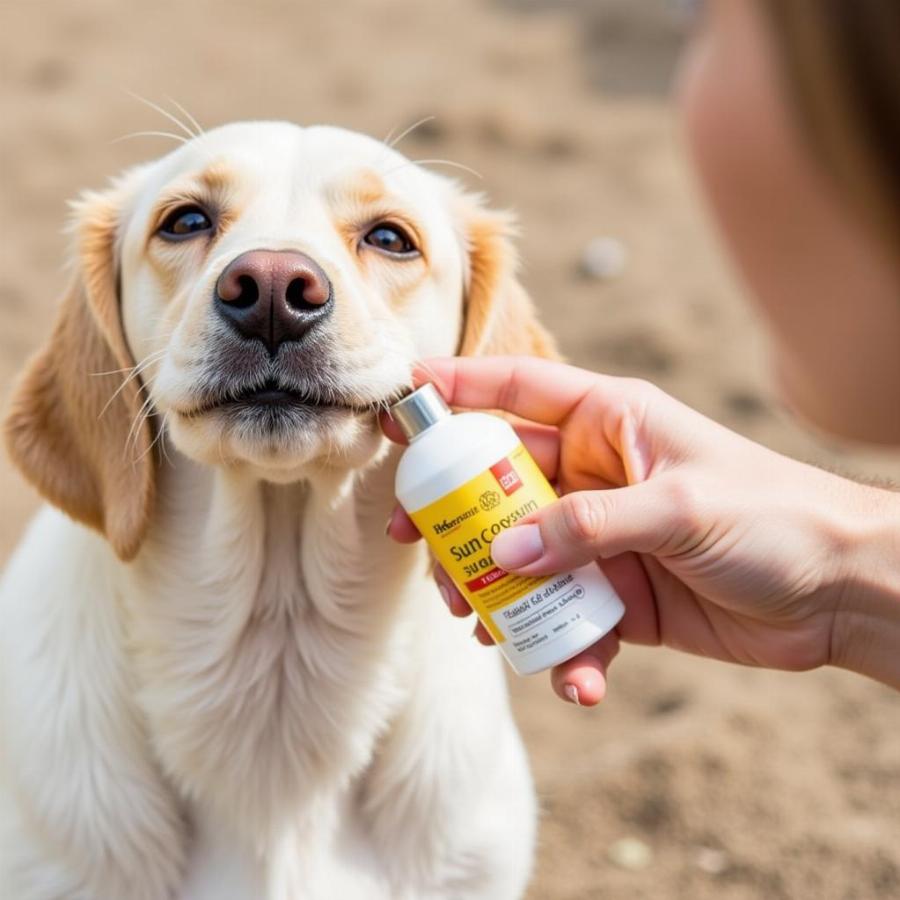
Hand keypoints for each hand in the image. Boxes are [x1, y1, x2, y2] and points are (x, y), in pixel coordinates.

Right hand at [385, 357, 899, 703]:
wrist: (841, 592)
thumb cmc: (773, 517)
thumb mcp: (677, 509)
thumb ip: (586, 527)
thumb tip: (501, 556)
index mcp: (609, 423)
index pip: (517, 390)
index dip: (456, 387)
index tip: (401, 396)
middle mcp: (594, 475)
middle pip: (499, 484)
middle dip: (454, 514)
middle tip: (412, 541)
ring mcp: (601, 537)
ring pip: (521, 558)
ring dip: (494, 591)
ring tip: (476, 622)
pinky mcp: (616, 595)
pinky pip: (567, 620)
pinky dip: (562, 651)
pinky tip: (577, 680)